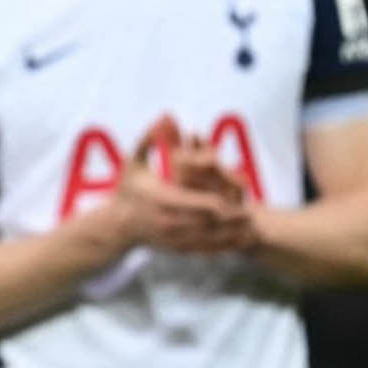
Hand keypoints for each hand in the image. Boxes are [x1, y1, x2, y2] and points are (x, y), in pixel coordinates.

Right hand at [96, 116, 255, 255]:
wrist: (116, 226)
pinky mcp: (175, 249)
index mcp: (164, 198)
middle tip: (251, 213)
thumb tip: (165, 116)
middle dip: (233, 220)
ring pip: (210, 240)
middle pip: (211, 223)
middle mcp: (170, 221)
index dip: (226, 202)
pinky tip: (236, 242)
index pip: (203, 203)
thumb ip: (149, 140)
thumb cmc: (126, 191)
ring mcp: (173, 238)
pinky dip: (222, 248)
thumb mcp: (133, 162)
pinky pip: (203, 251)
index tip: (241, 196)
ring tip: (250, 229)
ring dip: (232, 236)